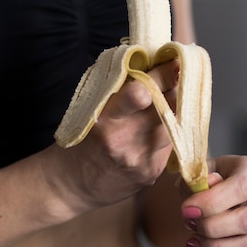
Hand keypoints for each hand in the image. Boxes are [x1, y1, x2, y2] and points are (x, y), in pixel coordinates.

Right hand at [47, 61, 178, 212]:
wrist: (71, 185)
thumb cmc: (79, 140)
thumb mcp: (89, 109)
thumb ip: (117, 89)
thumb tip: (148, 62)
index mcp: (106, 120)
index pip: (143, 91)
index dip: (162, 74)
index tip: (172, 61)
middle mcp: (126, 140)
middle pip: (167, 106)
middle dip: (173, 87)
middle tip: (175, 75)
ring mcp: (142, 159)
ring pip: (174, 124)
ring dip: (172, 110)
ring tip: (162, 103)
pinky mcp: (152, 173)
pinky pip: (169, 144)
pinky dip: (166, 132)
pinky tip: (151, 132)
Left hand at [181, 155, 246, 246]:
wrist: (209, 189)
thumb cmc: (203, 179)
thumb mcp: (196, 171)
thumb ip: (200, 176)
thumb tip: (211, 183)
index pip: (240, 187)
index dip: (211, 202)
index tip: (186, 210)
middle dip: (211, 227)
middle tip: (187, 223)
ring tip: (193, 242)